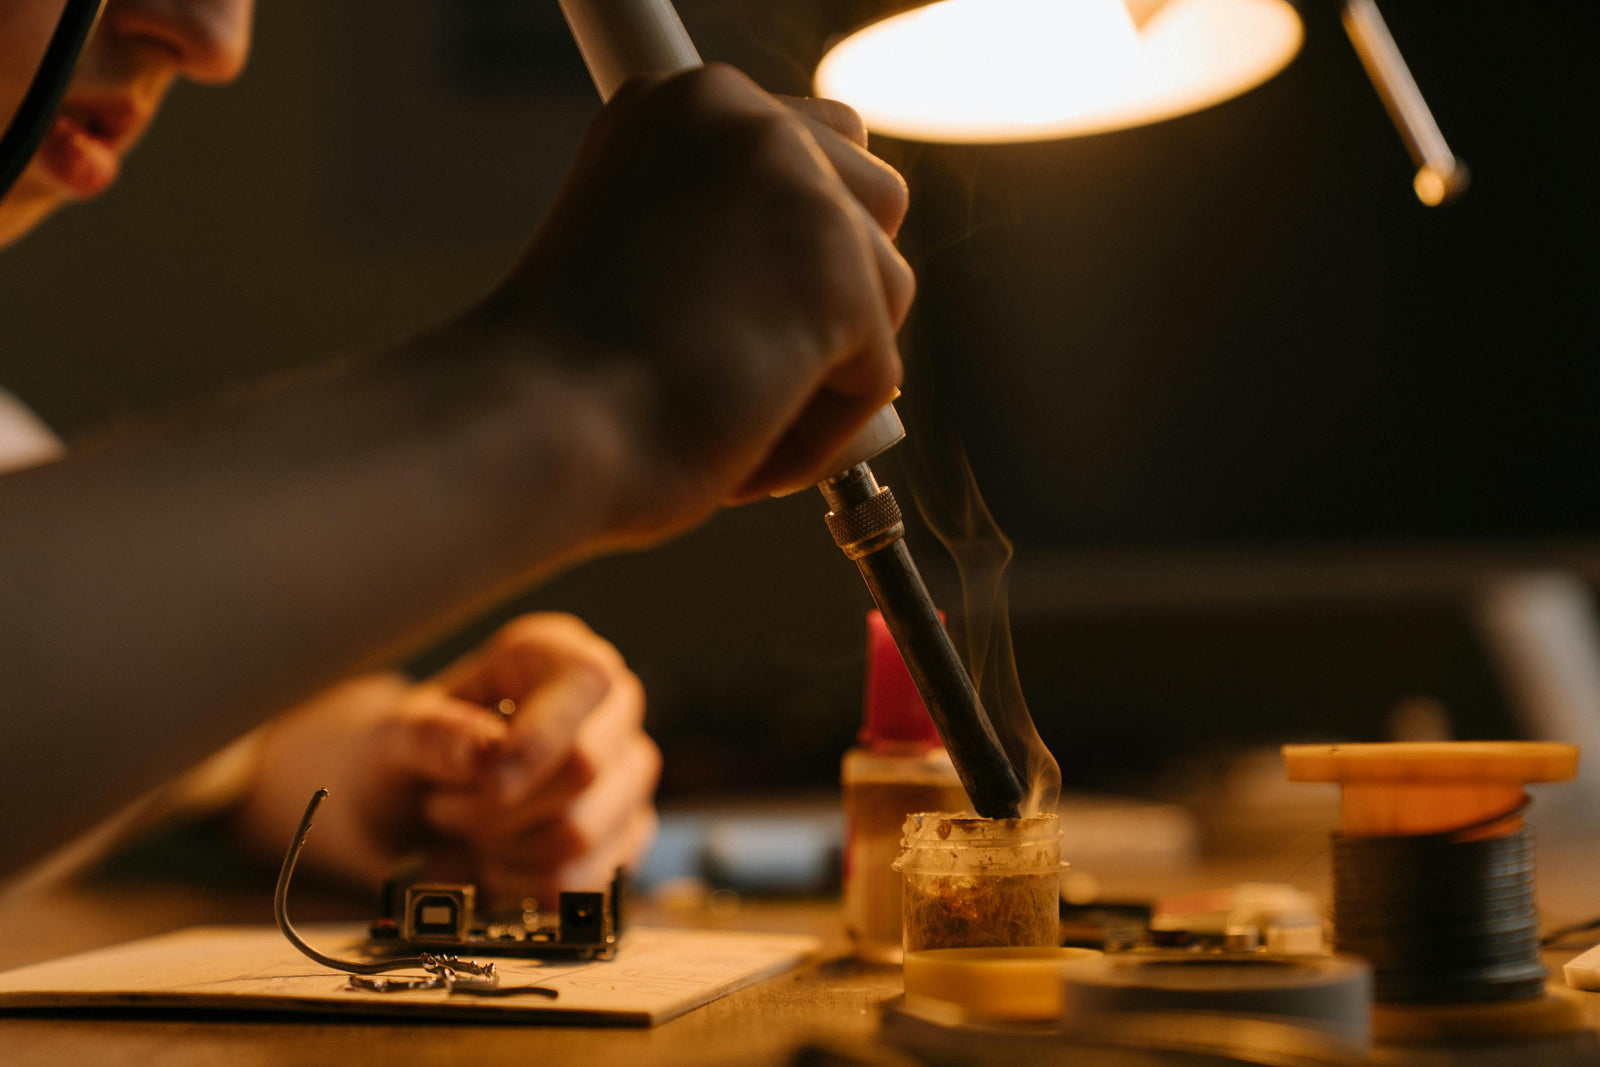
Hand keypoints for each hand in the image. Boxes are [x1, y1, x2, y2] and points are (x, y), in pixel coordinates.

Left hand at [422, 612, 659, 900]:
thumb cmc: (410, 755)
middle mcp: (610, 707)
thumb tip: (482, 751)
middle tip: (445, 807)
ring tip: (470, 830)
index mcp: (559, 655)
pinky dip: (523, 885)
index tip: (485, 784)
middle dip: (498, 808)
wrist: (409, 810)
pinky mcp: (627, 837)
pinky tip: (498, 862)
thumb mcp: (393, 735)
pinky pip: (586, 882)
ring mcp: (627, 775)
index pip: (587, 683)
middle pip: (585, 767)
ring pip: (584, 833)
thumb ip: (429, 735)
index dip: (538, 740)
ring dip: (504, 848)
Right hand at [468, 64, 913, 545]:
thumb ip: (722, 219)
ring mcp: (802, 192)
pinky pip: (877, 380)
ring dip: (822, 373)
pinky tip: (739, 450)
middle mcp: (748, 118)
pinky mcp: (843, 280)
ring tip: (723, 414)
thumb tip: (804, 263)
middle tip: (741, 362)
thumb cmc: (563, 371)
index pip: (812, 145)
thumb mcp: (641, 241)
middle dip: (832, 291)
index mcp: (687, 101)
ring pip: (884, 295)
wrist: (531, 427)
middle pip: (873, 203)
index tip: (725, 310)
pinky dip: (819, 438)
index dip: (790, 246)